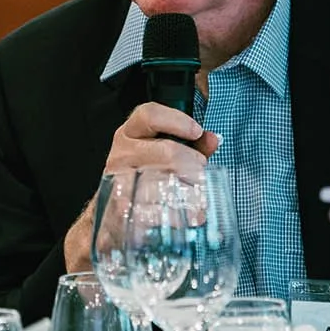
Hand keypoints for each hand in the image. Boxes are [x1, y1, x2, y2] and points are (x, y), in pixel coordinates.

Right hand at [61, 104, 220, 272]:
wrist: (116, 212)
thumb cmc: (144, 175)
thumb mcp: (164, 152)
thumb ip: (191, 144)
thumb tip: (213, 139)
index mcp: (130, 133)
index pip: (150, 115)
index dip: (177, 121)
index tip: (197, 131)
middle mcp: (121, 153)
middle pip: (167, 152)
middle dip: (192, 163)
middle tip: (201, 173)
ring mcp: (119, 180)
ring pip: (165, 180)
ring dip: (188, 189)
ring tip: (197, 195)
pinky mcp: (123, 208)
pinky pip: (158, 208)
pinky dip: (179, 212)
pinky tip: (189, 214)